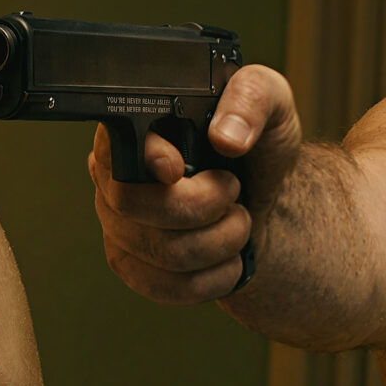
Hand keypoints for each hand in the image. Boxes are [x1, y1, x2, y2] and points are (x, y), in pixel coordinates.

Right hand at [90, 63, 299, 304]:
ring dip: (220, 242)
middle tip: (233, 190)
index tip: (179, 169)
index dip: (147, 160)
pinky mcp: (133, 266)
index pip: (117, 145)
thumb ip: (252, 98)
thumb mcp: (272, 103)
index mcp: (136, 125)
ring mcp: (117, 224)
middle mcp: (114, 175)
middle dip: (202, 206)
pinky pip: (166, 287)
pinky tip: (227, 258)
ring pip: (161, 252)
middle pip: (133, 205)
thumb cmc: (259, 147)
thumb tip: (225, 136)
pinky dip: (213, 278)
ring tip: (238, 221)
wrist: (267, 199)